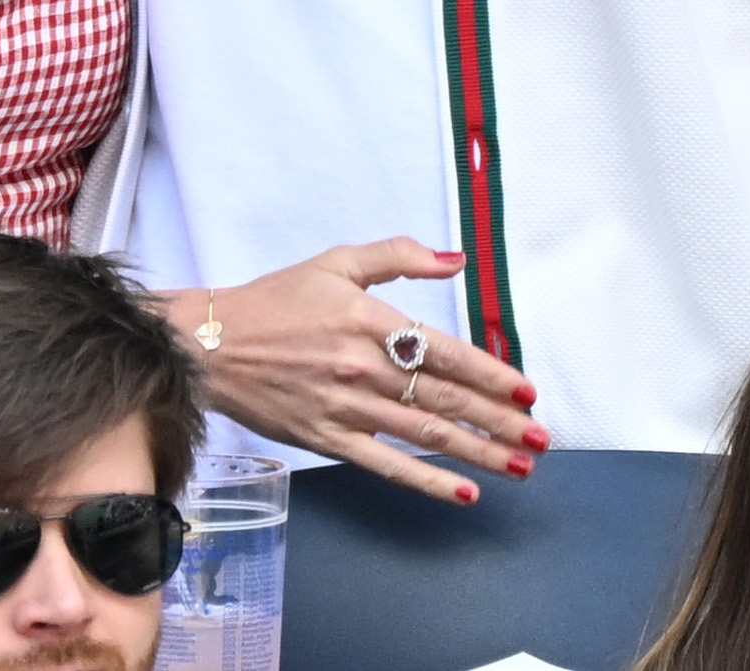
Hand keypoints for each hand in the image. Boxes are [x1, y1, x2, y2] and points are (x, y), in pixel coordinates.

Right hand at [179, 241, 549, 505]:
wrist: (210, 344)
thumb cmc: (276, 300)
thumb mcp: (337, 262)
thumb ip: (400, 256)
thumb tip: (457, 260)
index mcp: (371, 321)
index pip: (446, 353)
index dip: (491, 375)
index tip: (526, 393)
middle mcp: (364, 368)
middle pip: (445, 399)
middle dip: (498, 422)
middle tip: (540, 439)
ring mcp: (346, 408)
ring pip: (424, 435)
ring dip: (477, 454)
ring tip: (519, 467)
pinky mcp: (326, 440)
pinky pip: (385, 465)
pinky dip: (426, 481)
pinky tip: (462, 494)